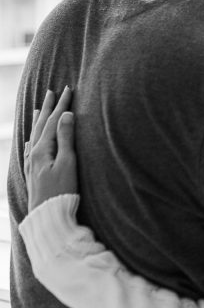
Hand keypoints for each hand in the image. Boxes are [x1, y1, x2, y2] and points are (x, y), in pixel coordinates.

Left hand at [24, 87, 77, 210]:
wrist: (47, 217)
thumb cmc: (61, 192)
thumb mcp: (68, 163)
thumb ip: (66, 138)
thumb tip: (66, 115)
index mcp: (42, 149)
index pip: (54, 121)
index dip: (62, 105)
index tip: (68, 89)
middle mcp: (34, 154)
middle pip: (41, 125)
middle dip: (48, 108)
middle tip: (51, 92)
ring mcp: (32, 164)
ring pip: (35, 135)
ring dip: (39, 120)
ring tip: (39, 109)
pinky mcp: (33, 173)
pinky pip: (31, 148)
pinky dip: (33, 138)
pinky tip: (32, 140)